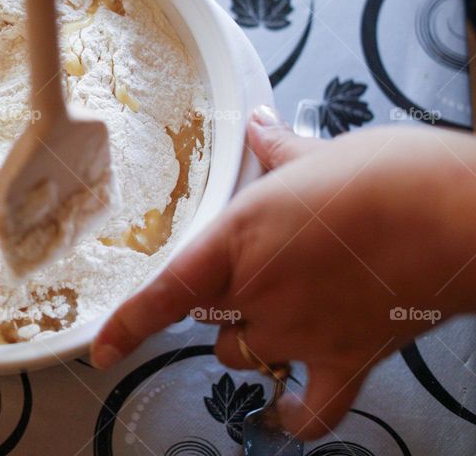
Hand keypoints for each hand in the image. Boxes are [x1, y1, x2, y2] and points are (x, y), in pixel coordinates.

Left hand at [91, 106, 475, 439]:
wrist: (456, 215)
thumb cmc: (390, 176)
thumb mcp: (319, 155)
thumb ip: (278, 150)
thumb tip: (262, 125)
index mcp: (240, 237)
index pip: (167, 291)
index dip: (128, 325)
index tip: (102, 349)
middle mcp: (260, 290)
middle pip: (205, 316)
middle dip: (214, 301)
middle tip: (244, 275)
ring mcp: (300, 331)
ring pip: (240, 355)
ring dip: (246, 342)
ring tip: (272, 318)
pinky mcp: (347, 359)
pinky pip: (313, 410)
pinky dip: (299, 417)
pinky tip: (290, 414)